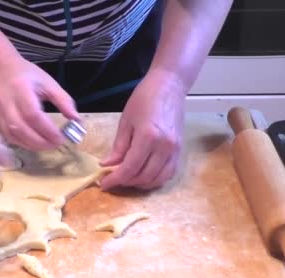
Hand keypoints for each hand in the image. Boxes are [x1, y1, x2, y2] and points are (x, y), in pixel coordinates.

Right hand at [0, 56, 78, 150]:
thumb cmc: (26, 74)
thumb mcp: (48, 82)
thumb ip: (63, 100)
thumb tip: (76, 119)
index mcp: (21, 89)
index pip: (33, 114)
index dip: (47, 129)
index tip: (61, 137)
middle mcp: (7, 102)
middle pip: (21, 128)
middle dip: (40, 141)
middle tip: (55, 145)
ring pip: (13, 135)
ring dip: (31, 145)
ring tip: (47, 146)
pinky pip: (8, 136)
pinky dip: (22, 143)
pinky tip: (34, 144)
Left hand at [100, 69, 185, 189]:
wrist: (169, 86)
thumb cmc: (144, 99)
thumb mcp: (125, 121)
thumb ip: (118, 147)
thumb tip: (107, 165)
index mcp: (148, 137)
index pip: (130, 168)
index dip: (115, 180)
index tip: (104, 184)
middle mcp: (164, 147)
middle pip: (144, 177)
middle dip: (126, 182)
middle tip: (113, 179)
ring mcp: (175, 150)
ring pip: (157, 179)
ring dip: (140, 183)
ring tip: (127, 178)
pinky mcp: (180, 150)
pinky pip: (169, 173)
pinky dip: (155, 179)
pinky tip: (143, 175)